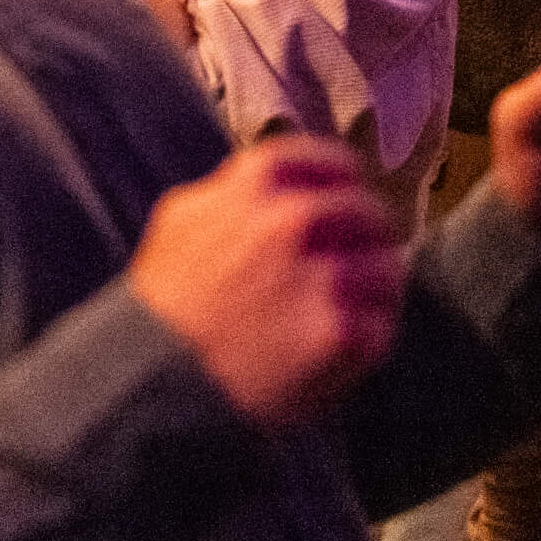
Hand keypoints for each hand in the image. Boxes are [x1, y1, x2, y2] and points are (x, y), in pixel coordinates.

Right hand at [129, 135, 407, 429]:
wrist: (155, 378)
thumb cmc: (164, 306)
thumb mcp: (181, 221)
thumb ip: (231, 193)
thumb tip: (269, 188)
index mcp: (258, 185)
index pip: (330, 162)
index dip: (342, 184)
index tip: (345, 199)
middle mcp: (296, 220)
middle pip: (366, 214)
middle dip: (364, 238)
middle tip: (354, 264)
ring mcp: (323, 277)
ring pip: (385, 269)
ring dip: (372, 289)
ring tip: (348, 312)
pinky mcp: (340, 334)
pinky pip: (381, 325)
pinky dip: (368, 336)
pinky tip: (340, 347)